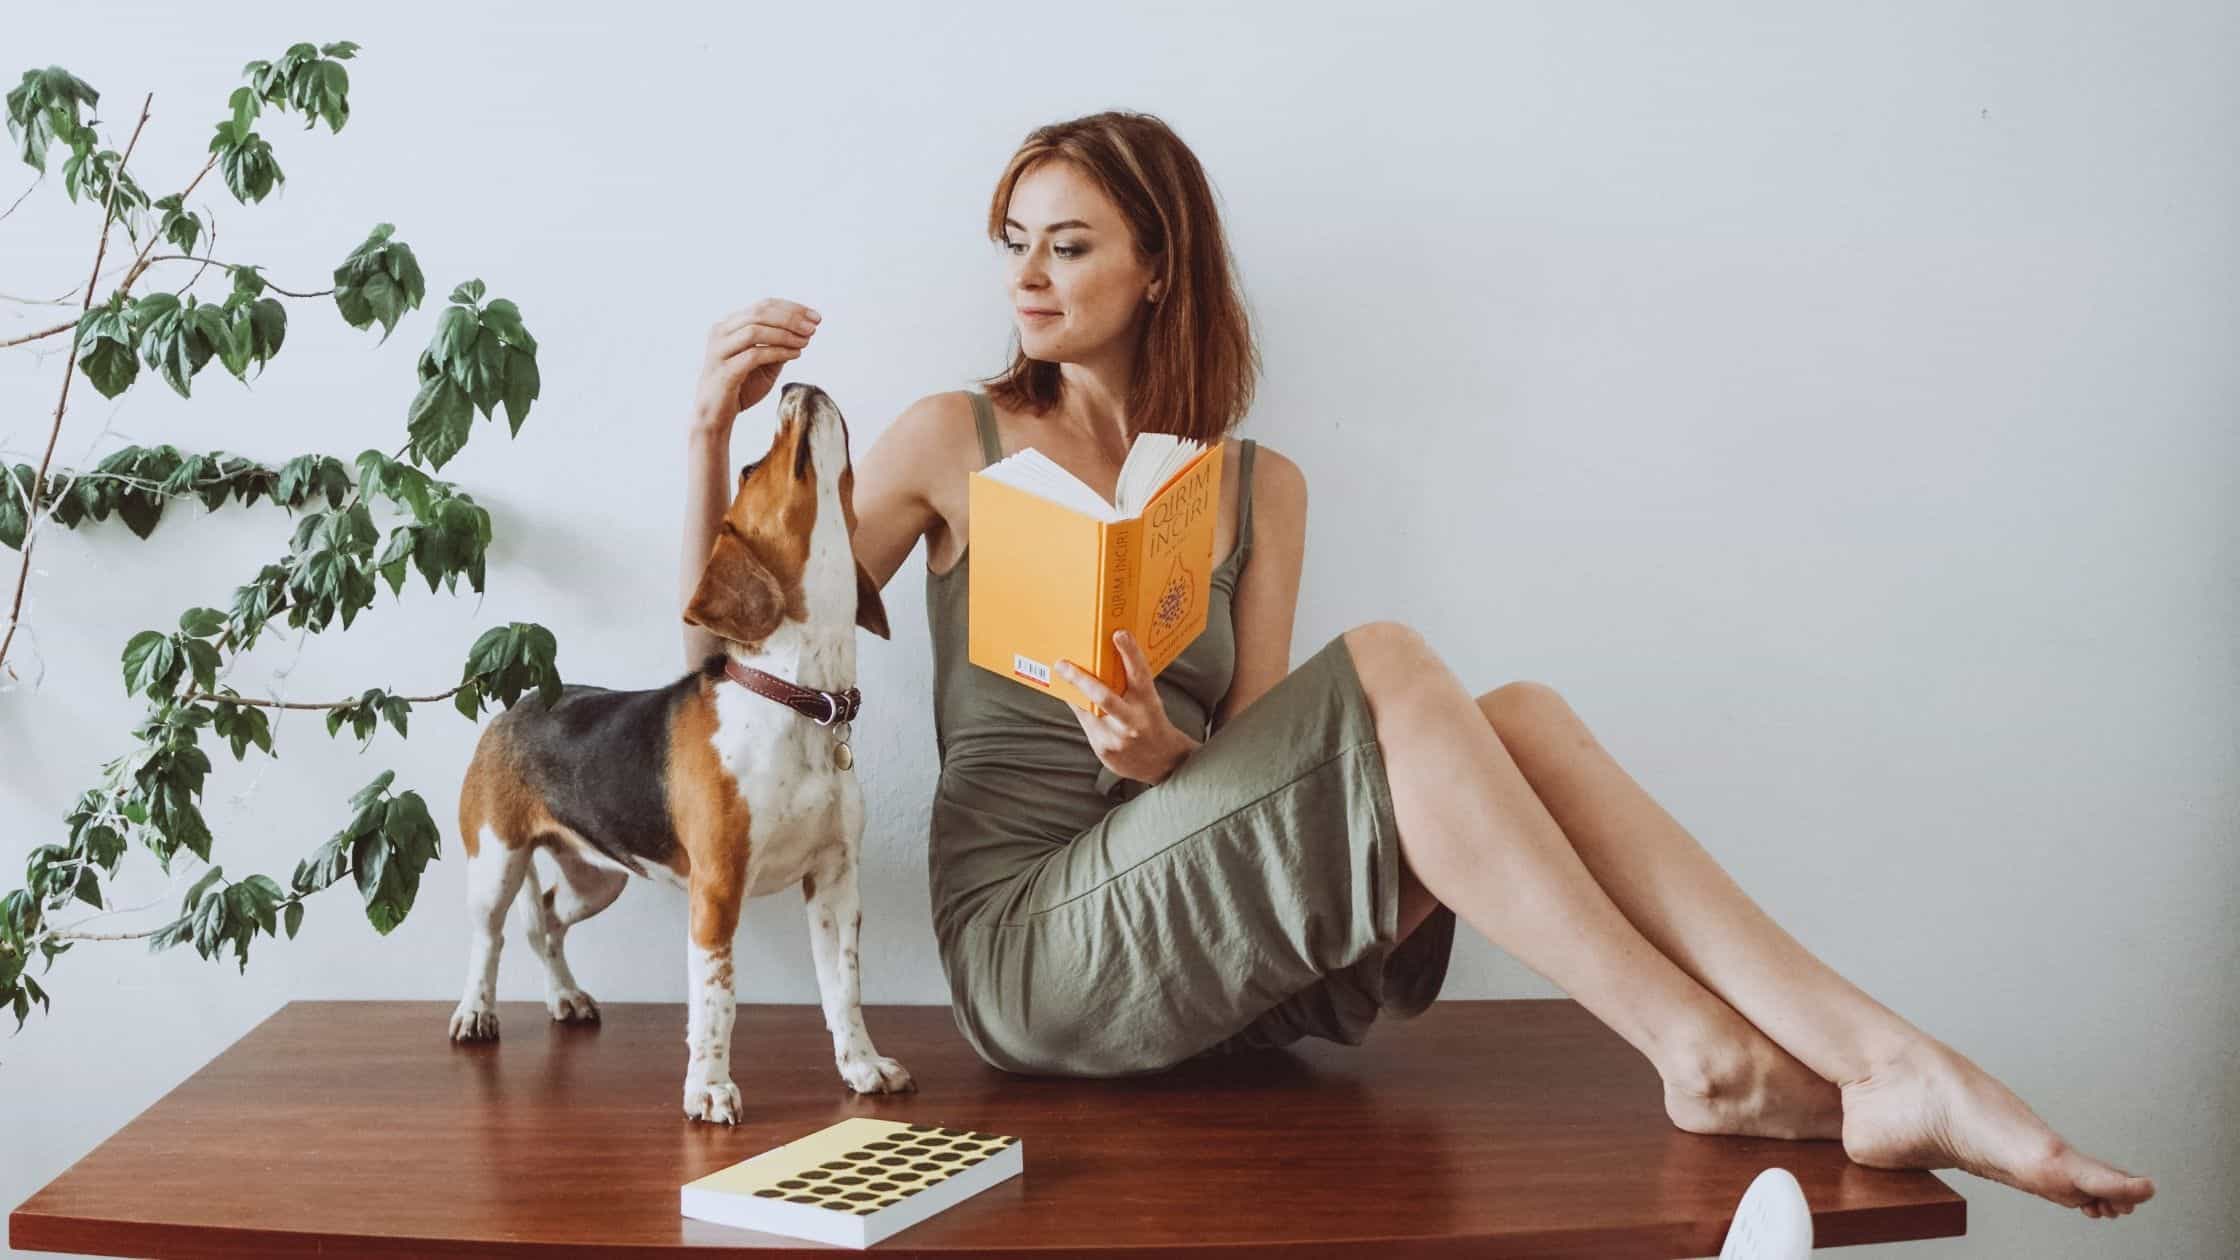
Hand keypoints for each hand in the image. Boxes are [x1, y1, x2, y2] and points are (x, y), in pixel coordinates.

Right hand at [690, 298, 821, 433]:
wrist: (716, 416)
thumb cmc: (741, 388)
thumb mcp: (765, 363)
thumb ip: (779, 345)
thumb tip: (804, 331)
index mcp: (729, 325)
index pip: (763, 305)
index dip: (792, 308)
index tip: (815, 317)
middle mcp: (720, 332)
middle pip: (759, 313)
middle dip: (791, 318)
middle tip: (813, 327)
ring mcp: (719, 351)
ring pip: (755, 331)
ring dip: (785, 334)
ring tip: (805, 341)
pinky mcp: (724, 371)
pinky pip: (754, 355)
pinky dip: (778, 352)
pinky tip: (795, 355)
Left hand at [1057, 629, 1192, 786]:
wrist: (1162, 762)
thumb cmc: (1151, 723)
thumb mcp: (1148, 702)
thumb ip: (1130, 686)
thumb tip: (1103, 661)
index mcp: (1148, 702)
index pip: (1140, 673)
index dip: (1130, 652)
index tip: (1119, 634)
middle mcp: (1133, 720)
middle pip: (1104, 696)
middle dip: (1080, 679)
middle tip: (1062, 664)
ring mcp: (1117, 737)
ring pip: (1087, 710)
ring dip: (1072, 692)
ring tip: (1061, 674)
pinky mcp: (1104, 748)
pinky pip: (1085, 723)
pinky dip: (1080, 708)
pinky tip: (1074, 698)